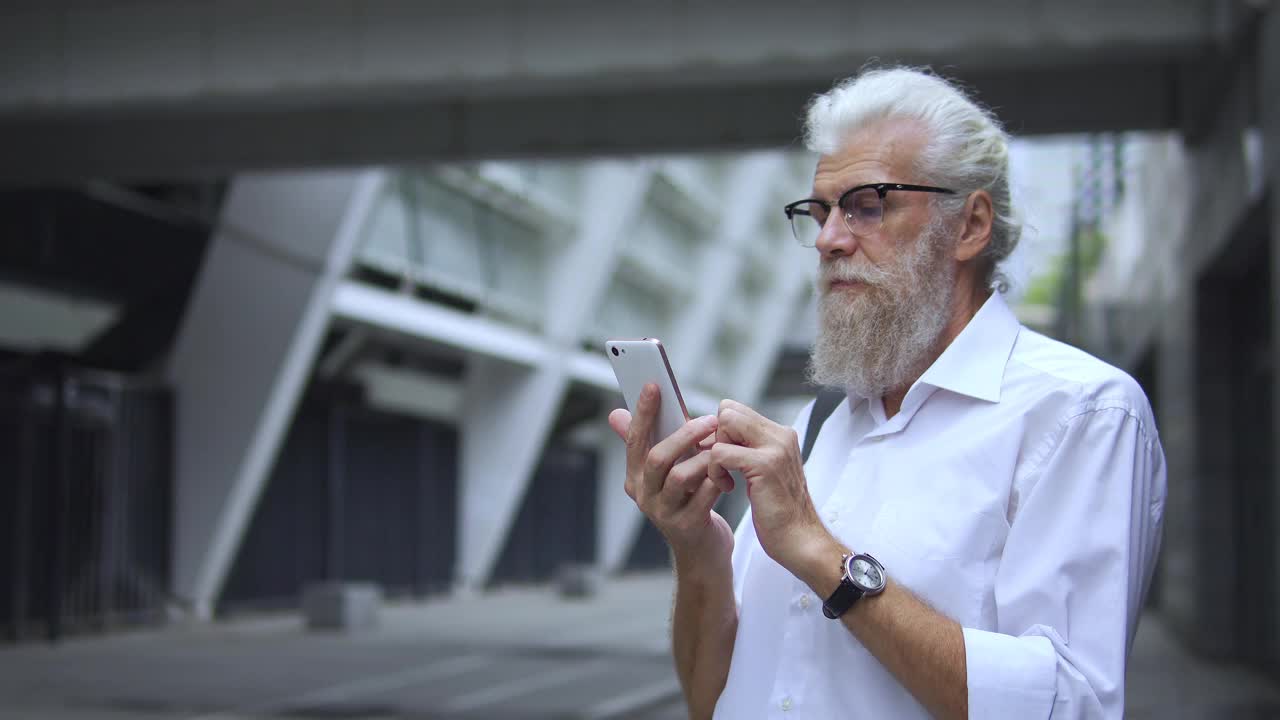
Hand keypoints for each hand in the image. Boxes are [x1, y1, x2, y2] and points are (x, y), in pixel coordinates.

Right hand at [608, 384, 733, 570]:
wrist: (701, 550)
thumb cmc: (686, 500)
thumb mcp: (665, 471)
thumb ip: (647, 443)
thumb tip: (615, 414)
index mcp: (635, 478)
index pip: (634, 440)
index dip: (643, 412)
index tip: (654, 385)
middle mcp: (644, 495)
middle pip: (656, 458)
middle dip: (683, 434)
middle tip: (710, 419)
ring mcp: (663, 513)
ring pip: (680, 476)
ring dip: (704, 457)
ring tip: (722, 445)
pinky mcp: (687, 526)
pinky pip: (704, 496)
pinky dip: (718, 479)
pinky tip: (729, 471)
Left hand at [708, 399, 826, 573]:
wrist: (801, 540)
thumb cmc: (780, 513)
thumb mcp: (766, 473)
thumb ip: (750, 450)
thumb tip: (717, 436)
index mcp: (781, 435)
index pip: (736, 410)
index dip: (721, 432)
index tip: (721, 459)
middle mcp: (780, 435)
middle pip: (728, 410)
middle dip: (715, 437)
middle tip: (720, 466)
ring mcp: (775, 448)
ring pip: (724, 424)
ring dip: (714, 453)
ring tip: (724, 479)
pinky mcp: (765, 465)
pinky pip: (720, 453)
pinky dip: (715, 471)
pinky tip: (727, 488)